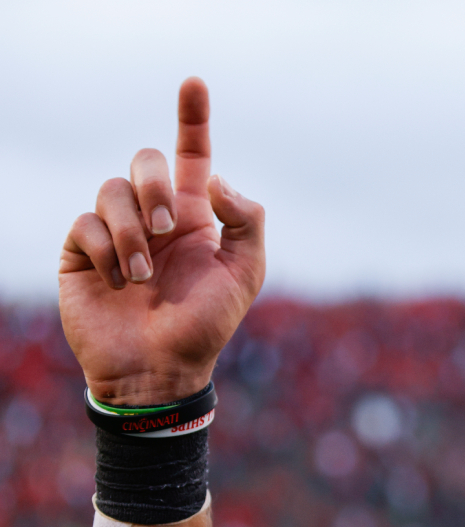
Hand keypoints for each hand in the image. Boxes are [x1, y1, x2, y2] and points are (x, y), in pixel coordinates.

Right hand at [58, 77, 264, 405]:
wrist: (160, 368)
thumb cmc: (206, 324)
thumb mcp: (245, 273)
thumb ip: (246, 220)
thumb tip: (213, 178)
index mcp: (195, 216)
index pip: (192, 157)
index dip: (193, 119)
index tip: (194, 82)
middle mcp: (154, 217)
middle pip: (145, 160)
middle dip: (154, 184)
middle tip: (168, 227)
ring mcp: (115, 232)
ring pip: (112, 190)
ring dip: (131, 232)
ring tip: (143, 275)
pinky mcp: (81, 252)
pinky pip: (84, 222)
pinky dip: (105, 250)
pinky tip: (119, 281)